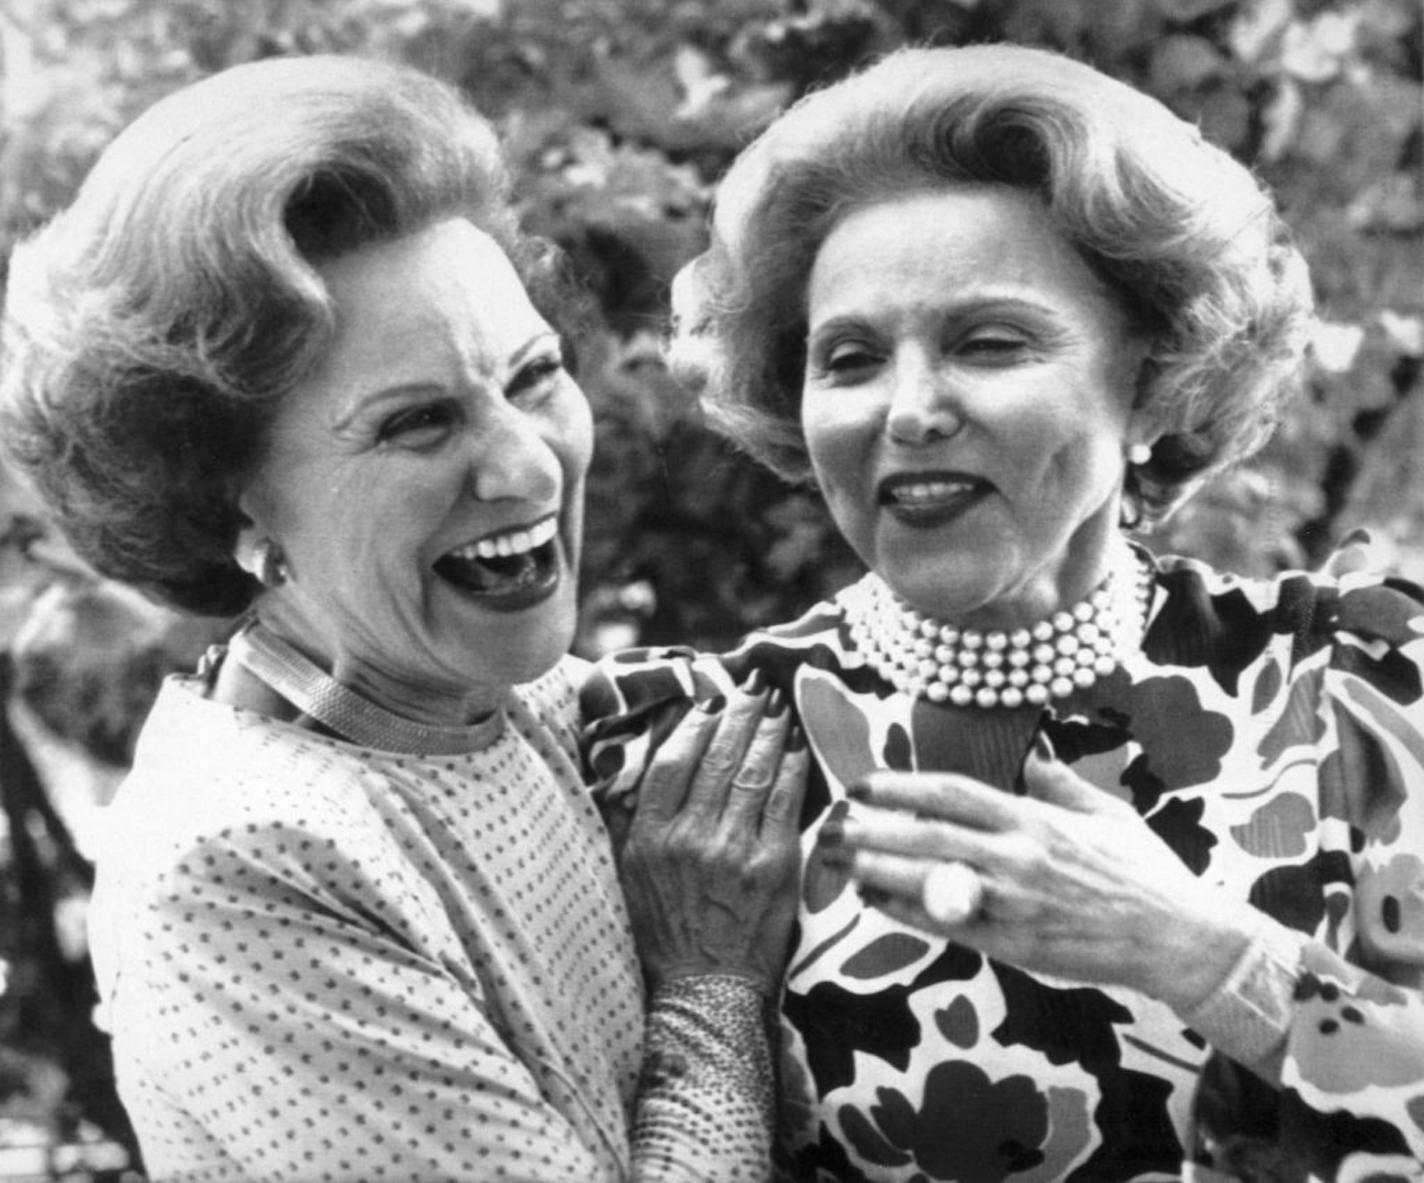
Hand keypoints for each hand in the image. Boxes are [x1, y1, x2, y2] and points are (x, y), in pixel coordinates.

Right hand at [618, 678, 808, 992]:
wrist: (704, 989)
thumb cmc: (665, 932)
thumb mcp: (628, 875)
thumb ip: (628, 821)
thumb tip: (630, 769)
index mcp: (650, 838)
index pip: (672, 763)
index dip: (694, 726)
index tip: (710, 702)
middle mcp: (689, 838)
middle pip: (718, 758)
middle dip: (739, 715)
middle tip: (755, 686)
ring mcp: (733, 850)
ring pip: (753, 772)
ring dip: (768, 731)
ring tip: (778, 705)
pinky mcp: (772, 865)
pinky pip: (784, 801)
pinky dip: (791, 767)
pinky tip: (797, 745)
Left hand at [830, 736, 1250, 1011]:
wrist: (1176, 938)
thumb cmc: (1144, 871)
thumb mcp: (1106, 812)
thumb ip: (1059, 782)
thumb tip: (1032, 752)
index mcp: (1035, 819)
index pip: (952, 793)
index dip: (900, 785)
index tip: (864, 782)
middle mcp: (1017, 857)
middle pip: (926, 835)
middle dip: (872, 826)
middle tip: (832, 821)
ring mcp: (1012, 903)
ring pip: (927, 880)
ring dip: (875, 867)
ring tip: (836, 858)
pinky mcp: (1012, 946)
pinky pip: (945, 926)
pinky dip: (904, 911)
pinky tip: (874, 899)